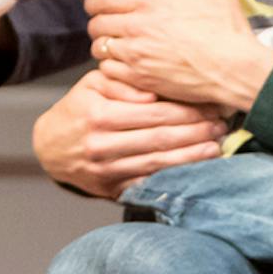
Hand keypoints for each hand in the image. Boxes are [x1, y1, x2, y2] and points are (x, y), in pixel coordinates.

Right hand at [32, 68, 225, 198]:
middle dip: (196, 133)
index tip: (211, 107)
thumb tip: (153, 93)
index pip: (154, 113)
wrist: (50, 148)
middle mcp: (103, 145)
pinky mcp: (111, 189)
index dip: (187, 111)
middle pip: (161, 139)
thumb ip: (122, 84)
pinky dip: (174, 178)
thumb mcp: (92, 85)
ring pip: (158, 164)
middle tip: (222, 126)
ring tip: (217, 148)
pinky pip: (148, 183)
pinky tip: (196, 171)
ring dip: (192, 157)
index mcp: (100, 115)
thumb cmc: (79, 109)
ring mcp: (107, 171)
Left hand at [84, 0, 272, 109]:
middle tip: (112, 27)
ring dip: (105, 48)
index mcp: (148, 3)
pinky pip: (109, 74)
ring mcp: (136, 56)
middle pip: (95, 26)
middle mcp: (136, 28)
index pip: (99, 1)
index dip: (95, 3)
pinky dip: (113, 70)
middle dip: (100, 25)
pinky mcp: (142, 80)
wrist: (235, 69)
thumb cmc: (227, 27)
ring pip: (99, 50)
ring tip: (118, 48)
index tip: (102, 6)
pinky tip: (127, 68)